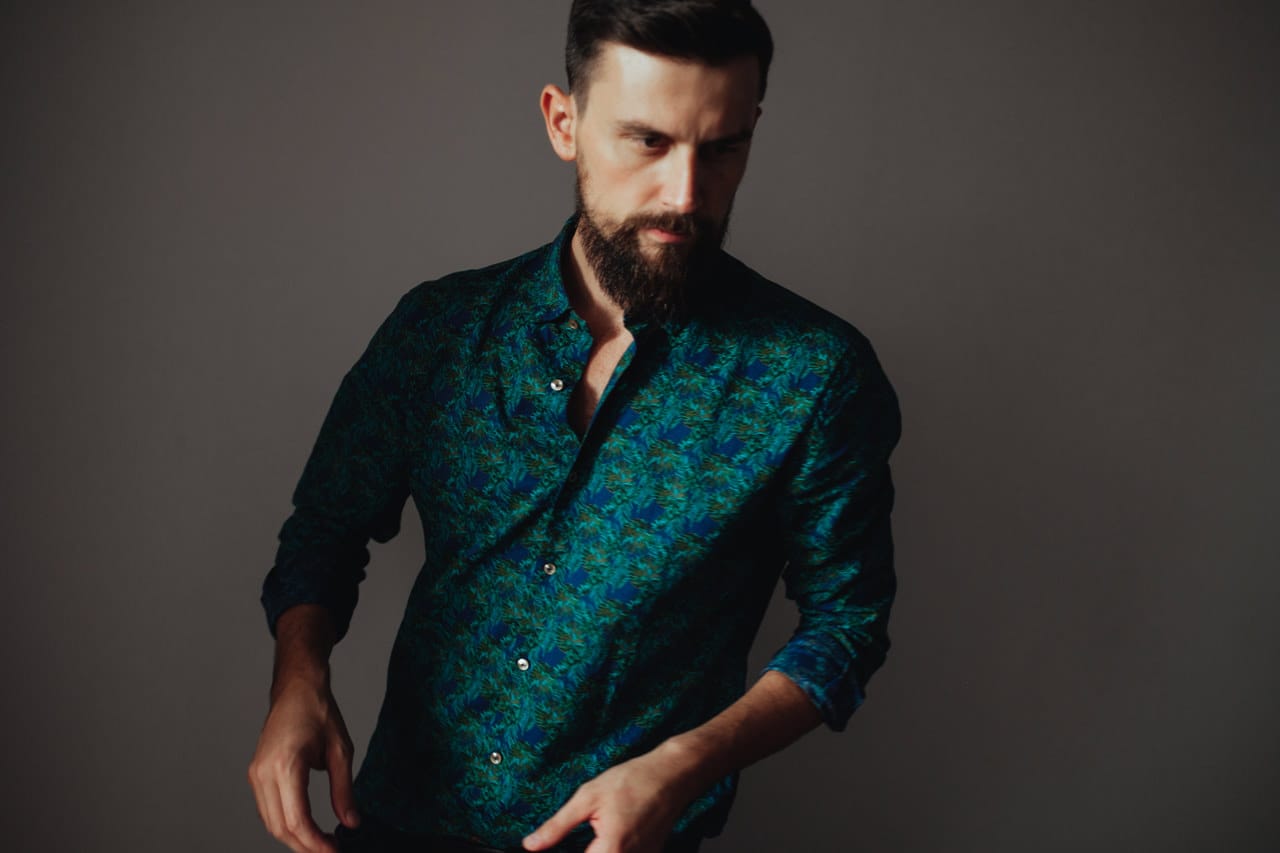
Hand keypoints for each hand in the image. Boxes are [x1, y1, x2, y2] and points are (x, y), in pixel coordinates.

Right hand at [247, 679, 359, 851]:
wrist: (296, 687)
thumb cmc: (319, 712)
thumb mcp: (341, 750)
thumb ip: (344, 790)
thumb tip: (351, 824)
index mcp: (285, 766)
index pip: (297, 820)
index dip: (316, 843)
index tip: (336, 850)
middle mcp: (264, 773)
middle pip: (280, 828)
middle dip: (306, 847)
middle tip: (332, 851)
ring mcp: (256, 774)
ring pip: (271, 823)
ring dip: (295, 839)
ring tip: (323, 844)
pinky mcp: (256, 774)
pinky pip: (267, 810)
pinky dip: (285, 825)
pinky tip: (307, 829)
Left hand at [522, 741, 703, 852]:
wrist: (671, 776)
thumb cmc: (632, 781)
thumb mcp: (588, 796)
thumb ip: (557, 826)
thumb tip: (531, 845)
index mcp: (610, 850)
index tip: (551, 848)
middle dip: (585, 852)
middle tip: (578, 838)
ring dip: (599, 851)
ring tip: (598, 834)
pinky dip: (613, 851)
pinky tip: (609, 838)